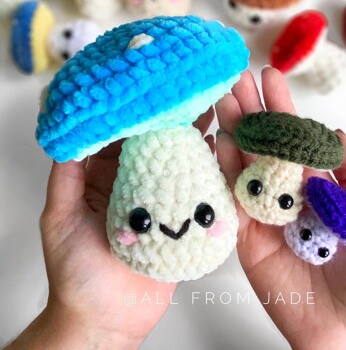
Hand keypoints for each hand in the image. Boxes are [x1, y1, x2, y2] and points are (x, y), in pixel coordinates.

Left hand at [7, 108, 214, 349]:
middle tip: (190, 96)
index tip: (153, 92)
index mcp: (104, 180)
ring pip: (175, 163)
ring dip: (190, 141)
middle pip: (152, 146)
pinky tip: (219, 151)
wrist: (107, 318)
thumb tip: (72, 135)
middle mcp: (132, 185)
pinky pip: (192, 190)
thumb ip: (67, 179)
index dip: (137, 115)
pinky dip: (205, 171)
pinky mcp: (177, 220)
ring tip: (210, 114)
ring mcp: (156, 201)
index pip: (122, 138)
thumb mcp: (61, 220)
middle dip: (170, 121)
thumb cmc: (77, 272)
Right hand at [215, 68, 345, 349]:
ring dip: (233, 134)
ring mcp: (263, 215)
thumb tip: (336, 132)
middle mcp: (286, 196)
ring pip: (244, 168)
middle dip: (252, 112)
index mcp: (317, 189)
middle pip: (264, 148)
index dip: (283, 109)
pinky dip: (224, 172)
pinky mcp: (245, 239)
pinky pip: (233, 202)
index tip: (269, 78)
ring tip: (223, 100)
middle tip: (235, 80)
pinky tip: (218, 143)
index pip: (295, 140)